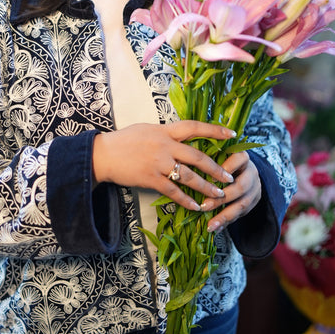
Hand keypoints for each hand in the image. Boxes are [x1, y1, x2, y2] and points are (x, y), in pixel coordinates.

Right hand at [92, 120, 235, 212]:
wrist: (103, 155)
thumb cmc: (124, 140)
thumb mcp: (147, 129)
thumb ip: (166, 133)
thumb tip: (183, 135)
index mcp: (165, 131)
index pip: (194, 127)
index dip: (214, 130)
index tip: (232, 135)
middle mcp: (164, 146)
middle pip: (197, 157)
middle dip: (216, 168)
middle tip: (229, 177)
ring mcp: (158, 163)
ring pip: (189, 177)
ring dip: (206, 187)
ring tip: (218, 195)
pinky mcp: (151, 179)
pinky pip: (173, 191)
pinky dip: (186, 200)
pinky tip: (195, 206)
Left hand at [201, 152, 261, 232]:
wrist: (245, 171)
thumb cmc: (224, 161)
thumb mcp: (220, 155)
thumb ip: (210, 159)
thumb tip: (190, 164)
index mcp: (243, 158)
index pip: (240, 159)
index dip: (227, 167)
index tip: (210, 176)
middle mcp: (252, 173)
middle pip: (240, 186)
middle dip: (221, 198)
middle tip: (204, 206)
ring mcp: (255, 189)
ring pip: (242, 204)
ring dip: (224, 216)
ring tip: (210, 225)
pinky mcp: (253, 202)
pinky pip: (240, 214)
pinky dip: (227, 222)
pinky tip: (216, 228)